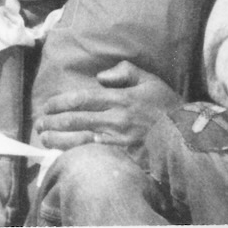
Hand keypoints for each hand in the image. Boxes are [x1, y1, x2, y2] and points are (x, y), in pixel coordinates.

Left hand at [35, 61, 182, 151]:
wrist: (189, 137)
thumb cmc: (169, 108)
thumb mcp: (150, 80)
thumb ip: (124, 72)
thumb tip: (100, 77)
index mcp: (119, 98)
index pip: (81, 99)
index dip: (59, 103)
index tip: (46, 106)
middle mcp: (114, 118)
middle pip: (75, 119)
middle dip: (52, 121)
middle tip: (38, 124)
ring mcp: (117, 139)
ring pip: (79, 138)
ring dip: (58, 139)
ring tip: (44, 138)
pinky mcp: (122, 156)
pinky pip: (93, 154)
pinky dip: (76, 153)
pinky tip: (64, 153)